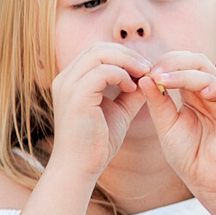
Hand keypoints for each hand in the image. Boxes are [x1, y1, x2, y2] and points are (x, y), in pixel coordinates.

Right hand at [45, 43, 152, 178]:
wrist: (80, 168)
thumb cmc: (96, 143)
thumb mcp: (119, 110)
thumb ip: (131, 92)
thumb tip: (151, 77)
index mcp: (71, 80)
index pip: (97, 51)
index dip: (123, 54)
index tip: (144, 69)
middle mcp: (65, 79)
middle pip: (98, 47)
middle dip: (127, 54)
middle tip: (148, 68)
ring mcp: (68, 86)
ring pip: (99, 53)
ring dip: (127, 61)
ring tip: (143, 75)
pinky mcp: (76, 96)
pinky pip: (102, 71)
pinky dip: (121, 75)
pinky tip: (131, 88)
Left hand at [141, 53, 215, 201]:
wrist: (210, 181)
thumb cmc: (189, 156)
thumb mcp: (166, 126)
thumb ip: (158, 102)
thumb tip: (145, 78)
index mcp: (192, 94)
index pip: (179, 66)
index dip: (162, 65)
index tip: (143, 74)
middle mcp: (210, 92)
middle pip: (195, 61)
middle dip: (172, 63)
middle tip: (153, 72)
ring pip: (209, 71)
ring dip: (185, 73)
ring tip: (166, 81)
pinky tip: (202, 93)